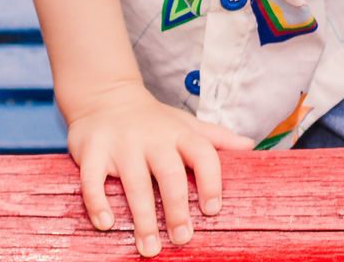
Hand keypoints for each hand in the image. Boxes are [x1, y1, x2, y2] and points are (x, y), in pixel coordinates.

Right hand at [63, 80, 252, 255]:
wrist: (105, 97)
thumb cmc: (153, 120)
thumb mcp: (186, 124)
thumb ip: (216, 137)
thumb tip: (251, 146)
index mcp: (180, 134)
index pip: (203, 154)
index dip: (211, 181)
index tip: (213, 210)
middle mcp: (153, 139)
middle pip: (170, 174)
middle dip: (177, 208)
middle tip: (183, 238)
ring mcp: (122, 145)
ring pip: (135, 183)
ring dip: (142, 218)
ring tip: (149, 246)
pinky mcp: (92, 151)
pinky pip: (93, 180)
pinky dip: (98, 203)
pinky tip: (107, 224)